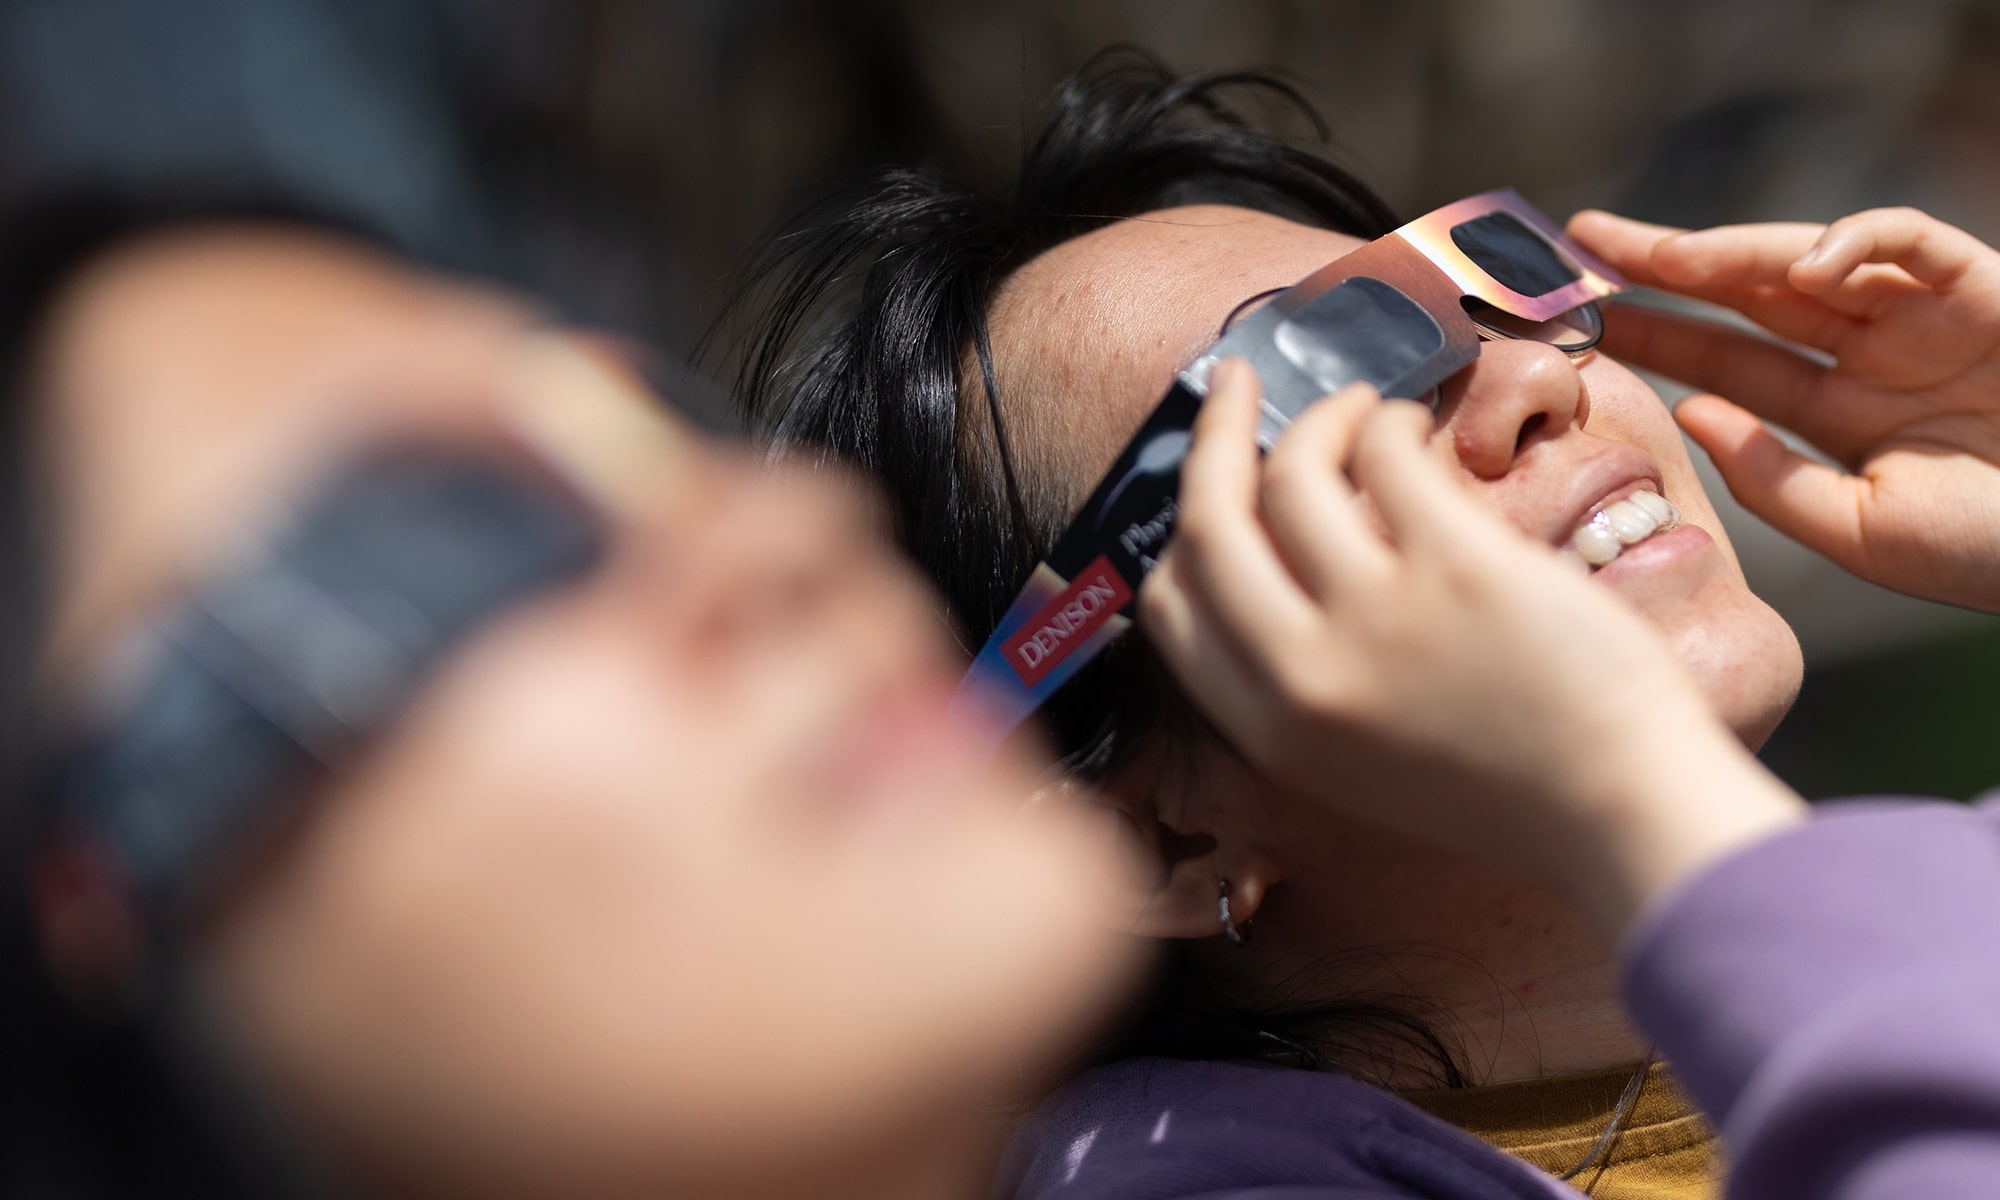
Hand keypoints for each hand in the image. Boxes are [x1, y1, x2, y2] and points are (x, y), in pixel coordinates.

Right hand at [1139, 359, 1803, 936]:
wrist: (1622, 811)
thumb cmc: (1507, 787)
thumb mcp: (1355, 760)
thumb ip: (1298, 683)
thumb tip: (1272, 564)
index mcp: (1274, 728)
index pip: (1173, 607)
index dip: (1181, 535)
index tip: (1211, 487)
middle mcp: (1306, 673)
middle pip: (1210, 521)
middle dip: (1212, 435)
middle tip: (1233, 383)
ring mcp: (1379, 615)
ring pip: (1294, 470)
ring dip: (1319, 416)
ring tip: (1358, 408)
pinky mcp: (1459, 564)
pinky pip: (1388, 454)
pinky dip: (1388, 420)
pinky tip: (1412, 426)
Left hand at [1570, 206, 1999, 611]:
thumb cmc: (1992, 549)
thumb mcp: (1860, 531)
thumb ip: (1774, 477)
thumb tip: (1693, 412)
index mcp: (1835, 414)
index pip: (1722, 363)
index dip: (1654, 334)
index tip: (1575, 318)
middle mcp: (1868, 356)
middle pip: (1745, 296)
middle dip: (1666, 266)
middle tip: (1584, 243)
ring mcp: (1920, 318)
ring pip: (1807, 257)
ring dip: (1728, 247)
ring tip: (1653, 251)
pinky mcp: (1980, 288)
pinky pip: (1908, 242)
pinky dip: (1854, 239)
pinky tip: (1800, 267)